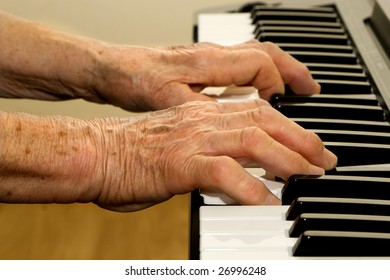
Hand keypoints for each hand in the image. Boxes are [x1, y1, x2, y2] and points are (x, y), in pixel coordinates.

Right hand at [89, 100, 335, 211]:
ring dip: (285, 159)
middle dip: (299, 140)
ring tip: (307, 177)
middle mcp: (202, 121)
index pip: (257, 112)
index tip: (309, 144)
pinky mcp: (180, 164)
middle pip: (264, 121)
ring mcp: (192, 140)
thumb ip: (208, 151)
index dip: (289, 126)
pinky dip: (250, 188)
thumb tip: (234, 170)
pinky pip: (225, 173)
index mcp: (202, 114)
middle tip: (322, 160)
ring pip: (252, 141)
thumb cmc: (133, 153)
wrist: (96, 153)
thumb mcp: (178, 143)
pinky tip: (268, 202)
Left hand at [94, 40, 319, 110]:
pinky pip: (242, 61)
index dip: (277, 87)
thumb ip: (197, 112)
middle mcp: (212, 54)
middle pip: (266, 54)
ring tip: (298, 88)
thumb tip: (226, 125)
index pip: (258, 66)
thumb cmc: (133, 83)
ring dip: (281, 70)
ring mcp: (208, 56)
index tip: (285, 110)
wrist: (111, 69)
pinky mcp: (202, 62)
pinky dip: (261, 73)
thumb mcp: (164, 103)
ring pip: (256, 54)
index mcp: (206, 63)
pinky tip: (262, 89)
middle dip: (293, 72)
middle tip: (312, 92)